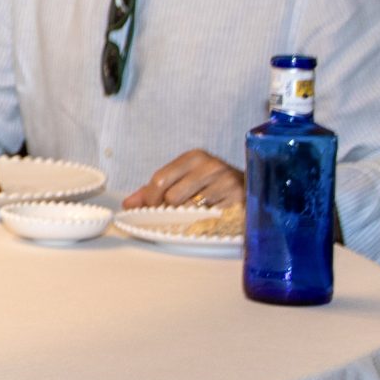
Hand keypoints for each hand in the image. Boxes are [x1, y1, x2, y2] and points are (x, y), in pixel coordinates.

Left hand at [125, 150, 242, 210]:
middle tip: (173, 215)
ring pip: (190, 209)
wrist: (251, 189)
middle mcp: (211, 166)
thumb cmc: (211, 185)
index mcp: (194, 157)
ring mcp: (226, 183)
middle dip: (167, 210)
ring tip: (192, 215)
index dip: (150, 199)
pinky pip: (209, 218)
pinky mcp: (238, 200)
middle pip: (172, 196)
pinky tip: (208, 218)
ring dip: (186, 218)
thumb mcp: (183, 180)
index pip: (160, 180)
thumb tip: (127, 204)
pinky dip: (204, 222)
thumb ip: (153, 190)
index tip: (150, 209)